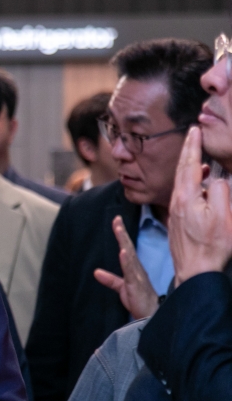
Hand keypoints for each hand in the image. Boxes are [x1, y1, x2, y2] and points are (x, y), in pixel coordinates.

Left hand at [93, 216, 159, 318]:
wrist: (152, 315)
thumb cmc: (140, 301)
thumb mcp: (122, 288)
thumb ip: (110, 280)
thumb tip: (96, 272)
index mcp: (134, 268)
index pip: (126, 248)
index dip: (121, 235)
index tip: (116, 220)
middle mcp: (137, 269)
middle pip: (128, 248)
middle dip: (122, 233)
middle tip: (117, 219)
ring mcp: (137, 276)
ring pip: (130, 256)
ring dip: (124, 243)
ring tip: (119, 230)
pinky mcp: (136, 285)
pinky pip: (131, 271)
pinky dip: (126, 261)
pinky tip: (123, 252)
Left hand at [168, 127, 231, 285]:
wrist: (194, 271)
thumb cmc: (212, 246)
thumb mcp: (224, 217)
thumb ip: (221, 192)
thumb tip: (217, 178)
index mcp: (187, 197)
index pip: (190, 164)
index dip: (193, 146)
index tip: (194, 130)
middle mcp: (177, 201)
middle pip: (181, 170)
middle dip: (187, 150)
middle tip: (191, 134)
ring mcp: (175, 211)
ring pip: (181, 182)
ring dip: (189, 167)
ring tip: (200, 159)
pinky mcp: (177, 220)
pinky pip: (182, 194)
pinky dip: (190, 183)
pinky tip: (200, 186)